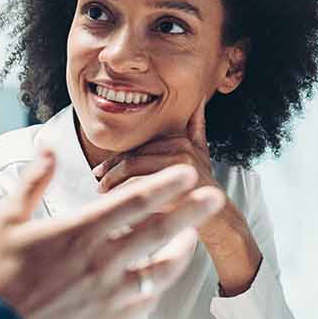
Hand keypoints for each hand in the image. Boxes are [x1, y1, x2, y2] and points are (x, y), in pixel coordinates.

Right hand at [0, 149, 218, 318]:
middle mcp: (101, 261)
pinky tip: (162, 275)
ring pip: (162, 269)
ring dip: (183, 250)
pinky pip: (147, 299)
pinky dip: (158, 284)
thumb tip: (47, 148)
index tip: (187, 172)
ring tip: (193, 238)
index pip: (133, 201)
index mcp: (79, 232)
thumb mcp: (5, 220)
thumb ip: (32, 182)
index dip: (164, 184)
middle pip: (160, 231)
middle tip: (216, 196)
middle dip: (192, 211)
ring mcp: (109, 293)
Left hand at [92, 105, 260, 295]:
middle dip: (111, 170)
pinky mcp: (175, 185)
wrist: (219, 216)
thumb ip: (196, 127)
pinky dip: (121, 193)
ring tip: (102, 191)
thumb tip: (198, 102)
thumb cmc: (204, 185)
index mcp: (180, 139)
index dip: (116, 158)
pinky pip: (138, 186)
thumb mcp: (202, 153)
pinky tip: (114, 202)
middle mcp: (180, 148)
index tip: (101, 170)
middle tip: (98, 182)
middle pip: (133, 155)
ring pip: (132, 168)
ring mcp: (178, 167)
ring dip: (112, 181)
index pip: (138, 145)